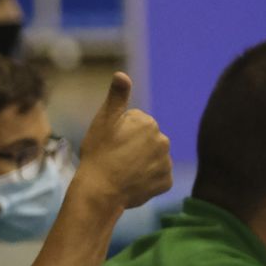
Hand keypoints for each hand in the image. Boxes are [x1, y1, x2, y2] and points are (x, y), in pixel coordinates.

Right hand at [74, 72, 171, 208]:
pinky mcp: (166, 183)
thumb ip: (117, 96)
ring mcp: (166, 163)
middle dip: (134, 146)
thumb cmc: (98, 153)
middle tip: (115, 158)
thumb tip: (122, 74)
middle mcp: (163, 140)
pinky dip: (147, 180)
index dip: (120, 132)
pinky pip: (157, 177)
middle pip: (146, 140)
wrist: (100, 191)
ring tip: (122, 171)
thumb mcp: (103, 121)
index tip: (110, 143)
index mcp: (148, 122)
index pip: (135, 123)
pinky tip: (132, 182)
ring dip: (141, 163)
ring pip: (152, 158)